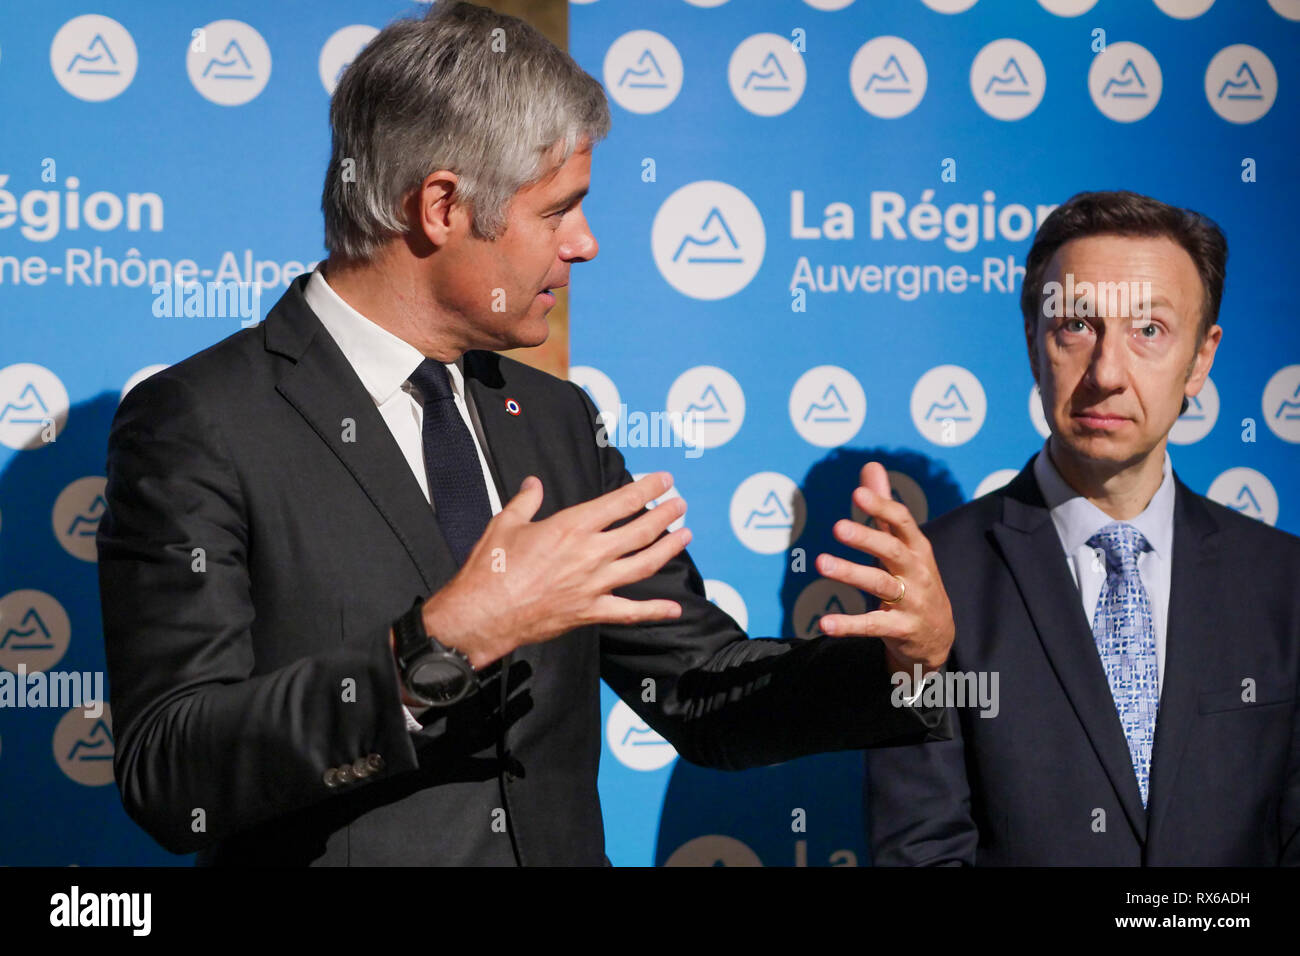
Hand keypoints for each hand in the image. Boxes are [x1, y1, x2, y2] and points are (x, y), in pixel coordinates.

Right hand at [419, 472, 690, 668]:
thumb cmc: (490, 569)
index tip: (664, 480)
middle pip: (640, 531)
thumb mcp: (505, 523)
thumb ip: (526, 501)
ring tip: (685, 535)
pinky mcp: (590, 612)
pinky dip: (654, 611)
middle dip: (665, 515)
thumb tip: (534, 484)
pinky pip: (630, 612)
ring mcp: (594, 585)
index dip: (647, 489)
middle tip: (680, 504)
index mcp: (571, 527)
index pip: (620, 502)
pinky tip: (675, 609)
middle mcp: (590, 554)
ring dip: (668, 549)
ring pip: (643, 565)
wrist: (481, 614)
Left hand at [813, 461, 953, 675]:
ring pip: (881, 585)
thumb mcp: (903, 544)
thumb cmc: (914, 579)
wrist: (937, 635)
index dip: (882, 506)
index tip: (858, 493)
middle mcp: (917, 571)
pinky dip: (848, 624)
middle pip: (892, 551)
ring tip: (822, 563)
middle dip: (867, 538)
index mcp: (917, 547)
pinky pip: (872, 625)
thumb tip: (871, 465)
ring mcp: (911, 601)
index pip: (902, 522)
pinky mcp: (900, 628)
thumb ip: (883, 508)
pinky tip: (824, 623)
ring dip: (852, 573)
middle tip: (837, 527)